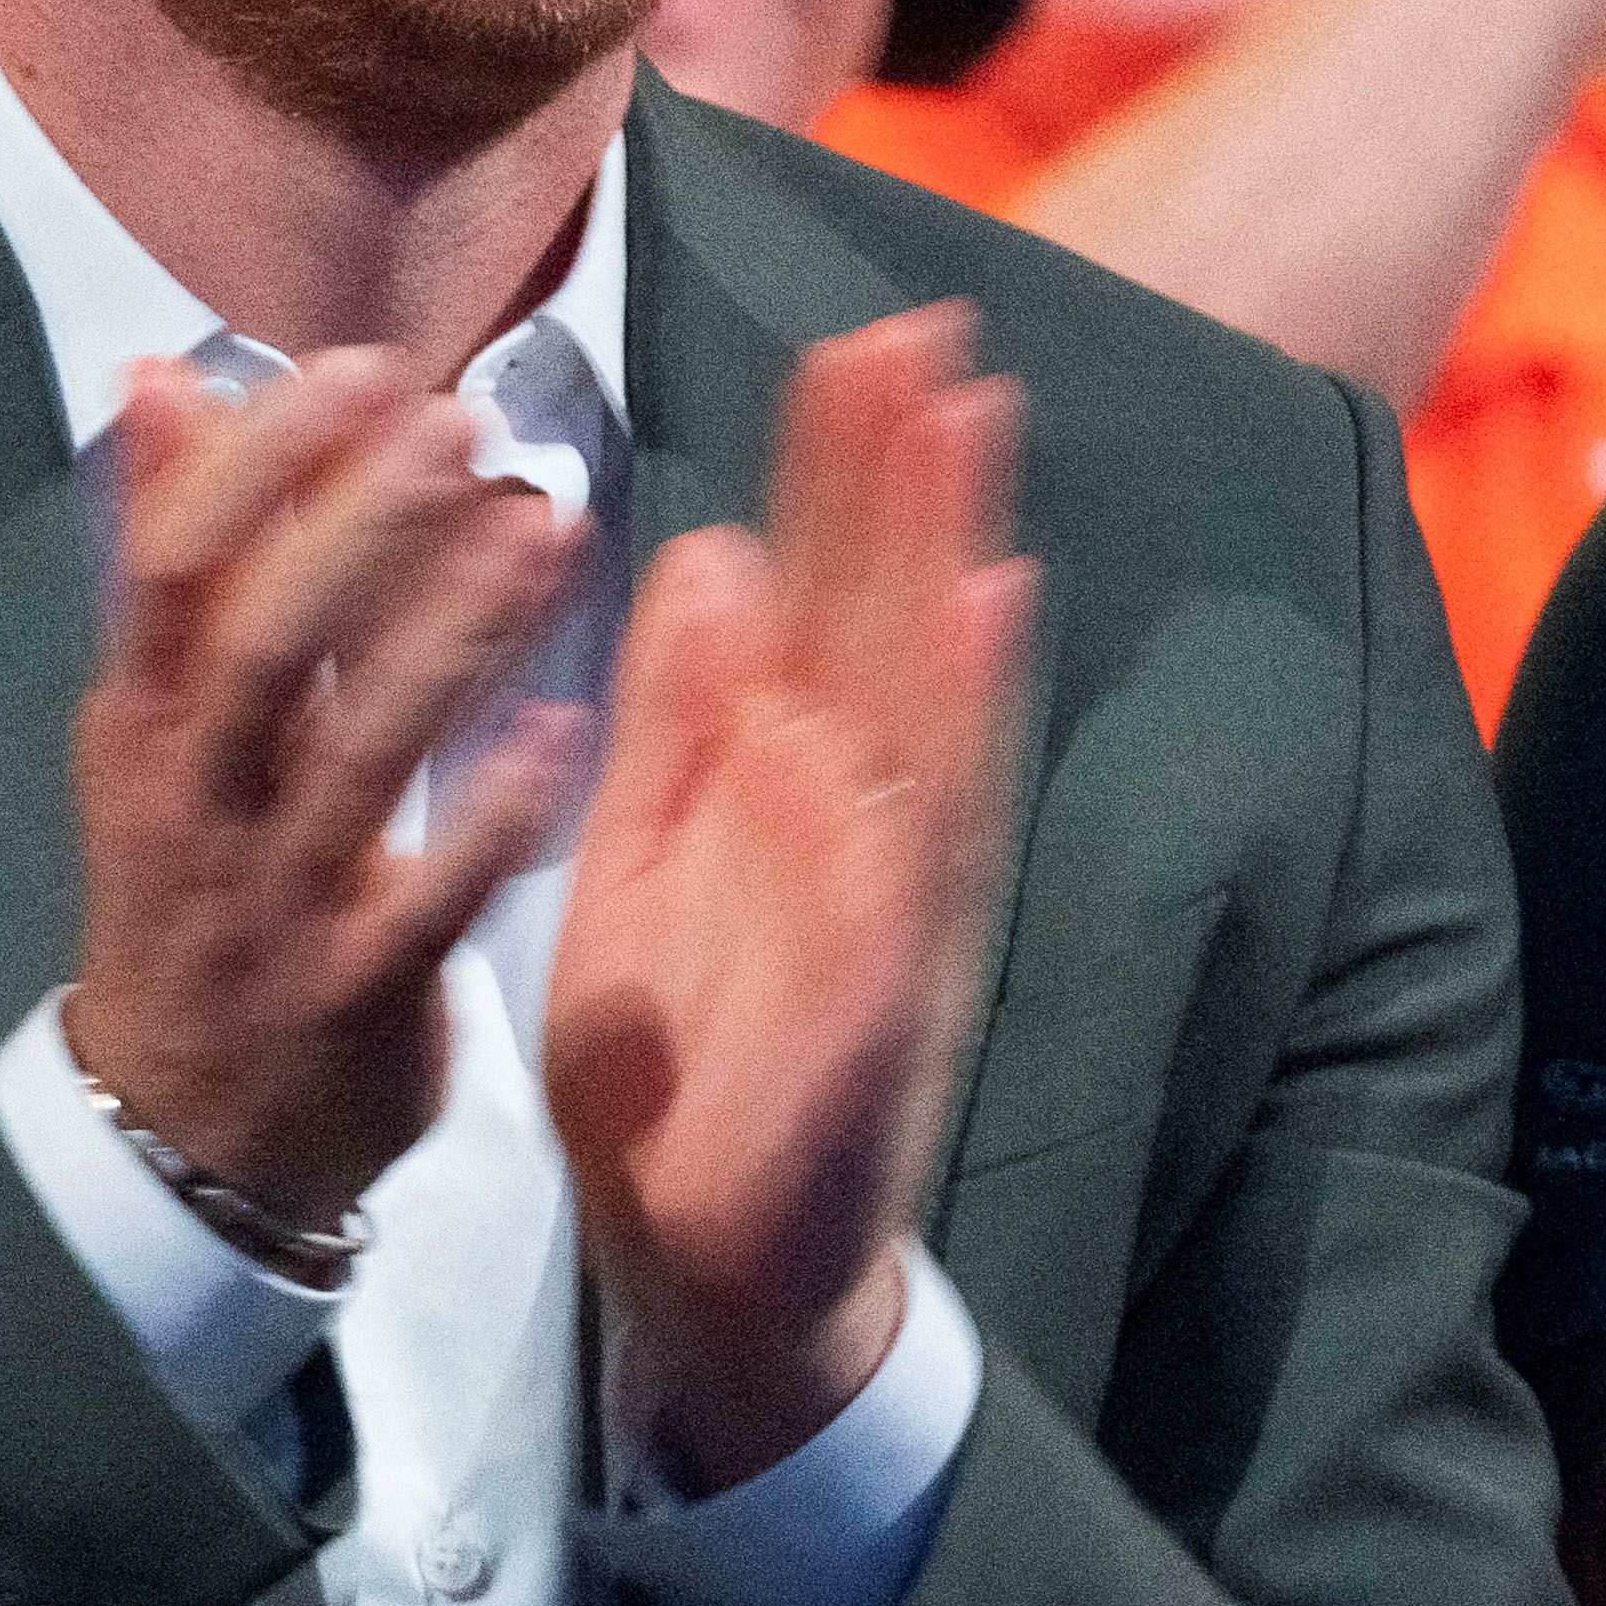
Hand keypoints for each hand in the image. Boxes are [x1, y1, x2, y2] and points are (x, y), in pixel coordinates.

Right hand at [65, 352, 589, 1234]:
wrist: (186, 1133)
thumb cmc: (196, 884)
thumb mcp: (158, 721)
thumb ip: (172, 552)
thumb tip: (163, 373)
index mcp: (142, 719)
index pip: (172, 560)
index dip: (265, 459)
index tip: (365, 367)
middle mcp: (194, 798)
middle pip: (257, 640)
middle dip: (357, 522)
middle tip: (463, 420)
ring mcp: (271, 899)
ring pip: (354, 751)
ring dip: (448, 630)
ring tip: (548, 524)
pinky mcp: (356, 993)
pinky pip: (430, 899)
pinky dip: (494, 813)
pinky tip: (568, 727)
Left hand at [544, 307, 1032, 1495]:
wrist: (705, 1271)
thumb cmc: (681, 1061)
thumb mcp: (640, 853)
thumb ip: (677, 714)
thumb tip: (710, 550)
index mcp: (785, 792)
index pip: (823, 610)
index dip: (847, 482)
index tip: (864, 341)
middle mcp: (860, 836)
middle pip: (891, 637)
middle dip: (912, 490)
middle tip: (932, 333)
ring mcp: (882, 926)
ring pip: (923, 733)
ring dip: (944, 593)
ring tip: (965, 456)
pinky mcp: (870, 1029)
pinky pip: (897, 899)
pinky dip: (915, 795)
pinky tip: (943, 704)